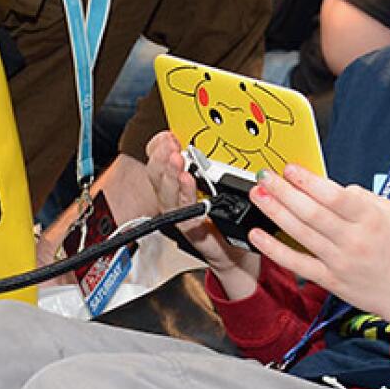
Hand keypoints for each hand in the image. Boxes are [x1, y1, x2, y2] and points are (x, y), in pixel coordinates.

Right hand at [144, 131, 259, 296]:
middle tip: (170, 143)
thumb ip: (207, 166)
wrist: (233, 252)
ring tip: (176, 159)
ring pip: (166, 193)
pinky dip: (185, 194)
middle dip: (161, 157)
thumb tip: (209, 139)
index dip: (158, 147)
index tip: (167, 135)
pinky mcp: (191, 228)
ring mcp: (180, 215)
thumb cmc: (223, 220)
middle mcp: (173, 200)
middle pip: (156, 176)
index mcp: (175, 185)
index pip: (158, 162)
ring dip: (170, 174)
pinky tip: (187, 180)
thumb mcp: (213, 186)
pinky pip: (185, 210)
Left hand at [247, 165, 389, 330]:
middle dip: (284, 192)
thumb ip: (360, 195)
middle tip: (265, 177)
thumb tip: (328, 187)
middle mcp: (353, 239)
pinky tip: (257, 235)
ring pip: (301, 233)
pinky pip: (297, 263)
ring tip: (258, 196)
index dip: (308, 181)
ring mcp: (340, 261)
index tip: (290, 169)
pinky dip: (274, 249)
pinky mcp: (330, 280)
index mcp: (370, 218)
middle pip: (311, 212)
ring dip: (275, 212)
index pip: (334, 196)